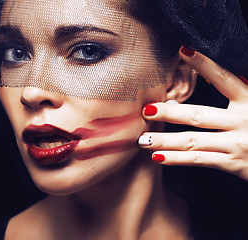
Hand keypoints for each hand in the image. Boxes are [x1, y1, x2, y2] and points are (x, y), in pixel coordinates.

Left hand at [139, 46, 247, 180]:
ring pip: (193, 141)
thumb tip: (199, 85)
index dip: (205, 64)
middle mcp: (243, 120)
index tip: (183, 51)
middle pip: (199, 115)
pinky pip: (198, 160)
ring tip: (142, 139)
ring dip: (165, 140)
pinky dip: (176, 159)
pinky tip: (157, 156)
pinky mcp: (233, 163)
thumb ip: (234, 93)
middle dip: (170, 113)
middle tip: (146, 109)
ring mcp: (237, 144)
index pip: (224, 79)